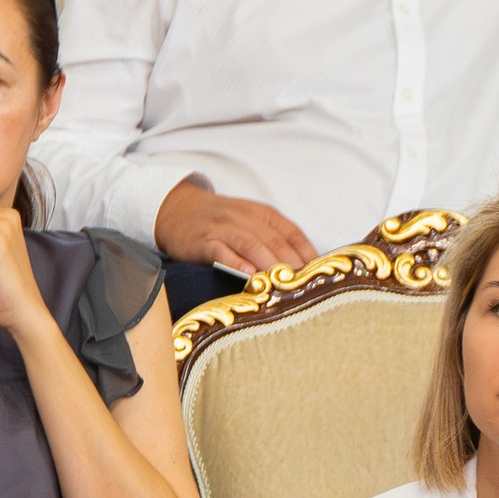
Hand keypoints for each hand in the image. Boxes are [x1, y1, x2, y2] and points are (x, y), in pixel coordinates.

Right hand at [152, 180, 319, 277]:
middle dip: (292, 265)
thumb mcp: (250, 222)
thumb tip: (304, 268)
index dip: (308, 254)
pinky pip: (222, 252)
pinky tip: (249, 276)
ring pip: (252, 246)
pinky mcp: (204, 241)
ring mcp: (224, 228)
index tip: (321, 274)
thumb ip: (274, 239)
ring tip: (283, 286)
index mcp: (263, 214)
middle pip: (275, 242)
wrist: (177, 209)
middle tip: (305, 288)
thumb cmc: (221, 222)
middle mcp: (245, 218)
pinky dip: (236, 263)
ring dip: (269, 266)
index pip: (292, 233)